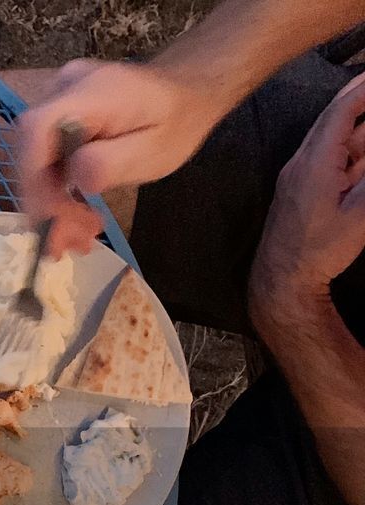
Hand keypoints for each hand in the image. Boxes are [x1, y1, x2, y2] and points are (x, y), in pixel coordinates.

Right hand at [16, 60, 217, 256]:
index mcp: (90, 93)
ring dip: (48, 203)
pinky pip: (43, 155)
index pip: (36, 130)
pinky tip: (72, 212)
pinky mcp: (55, 114)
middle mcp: (63, 88)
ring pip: (33, 159)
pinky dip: (53, 189)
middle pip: (29, 151)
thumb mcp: (154, 152)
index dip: (33, 179)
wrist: (186, 93)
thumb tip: (74, 179)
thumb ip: (111, 164)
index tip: (50, 219)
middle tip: (70, 241)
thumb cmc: (176, 124)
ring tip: (77, 234)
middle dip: (44, 202)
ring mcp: (56, 99)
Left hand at [252, 72, 364, 301]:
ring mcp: (299, 176)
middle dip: (361, 99)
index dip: (362, 90)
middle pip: (335, 120)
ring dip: (359, 128)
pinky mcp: (301, 189)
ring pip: (335, 140)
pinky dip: (352, 150)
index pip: (340, 113)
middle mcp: (302, 163)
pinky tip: (362, 150)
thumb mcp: (360, 213)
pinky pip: (331, 158)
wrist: (281, 280)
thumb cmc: (318, 251)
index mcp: (314, 163)